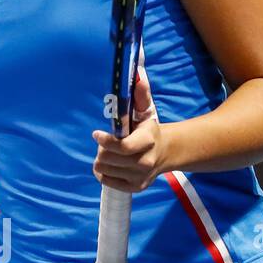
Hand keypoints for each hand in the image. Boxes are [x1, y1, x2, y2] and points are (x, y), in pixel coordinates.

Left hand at [91, 46, 166, 193]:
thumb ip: (140, 93)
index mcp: (148, 140)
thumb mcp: (145, 110)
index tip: (96, 133)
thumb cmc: (147, 128)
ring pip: (103, 168)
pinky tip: (113, 164)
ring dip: (102, 159)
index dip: (105, 141)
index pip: (122, 147)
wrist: (165, 153)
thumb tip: (136, 75)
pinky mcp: (134, 187)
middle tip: (108, 142)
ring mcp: (140, 177)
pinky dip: (104, 172)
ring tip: (112, 153)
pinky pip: (105, 181)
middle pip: (107, 157)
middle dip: (103, 148)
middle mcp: (146, 162)